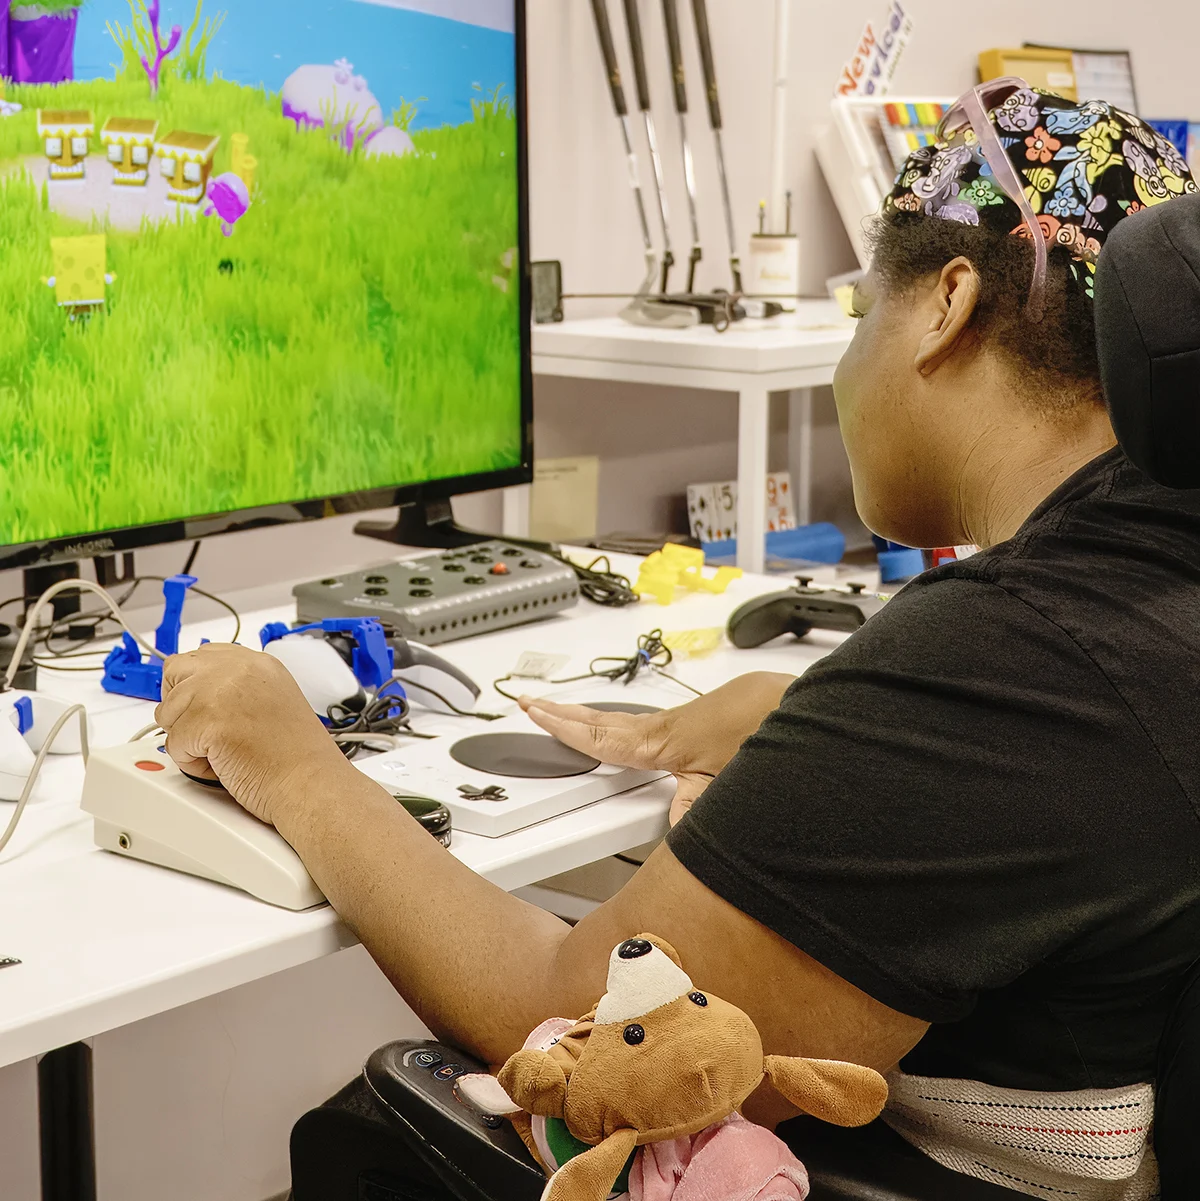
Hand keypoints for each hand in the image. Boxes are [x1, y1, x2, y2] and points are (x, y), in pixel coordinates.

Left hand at [155, 642, 350, 827]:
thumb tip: (201, 692)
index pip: (202, 656)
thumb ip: (237, 688)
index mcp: (257, 663)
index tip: (205, 708)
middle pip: (175, 672)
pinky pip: (172, 743)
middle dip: (181, 705)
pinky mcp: (207, 721)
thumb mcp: (272, 701)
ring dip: (186, 738)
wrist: (309, 784)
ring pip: (168, 711)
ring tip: (224, 751)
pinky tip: (222, 764)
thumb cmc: (295, 758)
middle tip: (207, 731)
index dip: (194, 686)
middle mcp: (238, 669)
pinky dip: (190, 762)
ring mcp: (221, 691)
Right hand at [520, 672, 793, 824]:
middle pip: (606, 721)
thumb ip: (692, 813)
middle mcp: (669, 727)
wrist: (803, 705)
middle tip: (534, 703)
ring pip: (630, 720)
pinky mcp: (706, 717)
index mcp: (661, 742)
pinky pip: (655, 721)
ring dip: (596, 717)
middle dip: (567, 714)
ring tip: (570, 715)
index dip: (563, 726)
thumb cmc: (767, 733)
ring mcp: (688, 719)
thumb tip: (669, 837)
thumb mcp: (725, 785)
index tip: (534, 711)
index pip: (600, 735)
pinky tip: (636, 732)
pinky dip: (630, 722)